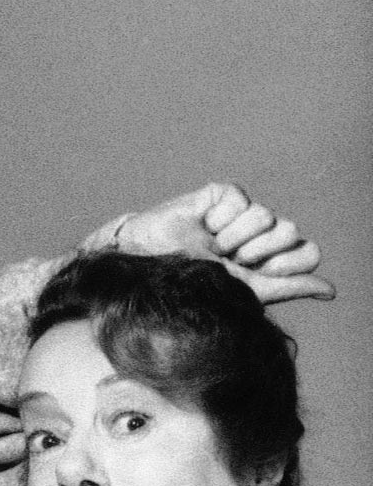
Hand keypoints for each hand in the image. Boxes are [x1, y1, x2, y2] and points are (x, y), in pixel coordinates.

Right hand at [90, 183, 334, 304]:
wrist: (153, 269)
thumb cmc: (196, 283)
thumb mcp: (247, 291)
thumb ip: (290, 286)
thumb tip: (331, 291)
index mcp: (274, 255)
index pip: (307, 252)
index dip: (283, 264)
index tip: (253, 273)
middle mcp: (264, 231)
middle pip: (290, 231)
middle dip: (255, 251)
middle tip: (227, 258)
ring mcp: (245, 210)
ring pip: (265, 215)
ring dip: (232, 237)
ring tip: (210, 244)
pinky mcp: (224, 194)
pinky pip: (240, 200)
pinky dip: (219, 219)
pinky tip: (202, 226)